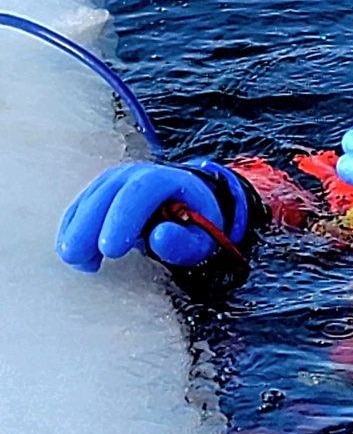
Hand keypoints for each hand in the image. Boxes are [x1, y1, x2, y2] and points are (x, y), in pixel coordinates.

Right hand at [56, 162, 227, 271]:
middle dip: (88, 226)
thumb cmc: (196, 225)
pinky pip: (81, 206)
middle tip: (77, 256)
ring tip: (72, 258)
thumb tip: (160, 238)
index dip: (122, 219)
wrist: (188, 204)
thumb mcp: (201, 238)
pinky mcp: (100, 192)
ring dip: (76, 228)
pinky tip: (71, 251)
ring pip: (89, 199)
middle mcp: (136, 175)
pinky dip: (72, 227)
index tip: (110, 250)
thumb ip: (184, 241)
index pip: (140, 193)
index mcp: (165, 180)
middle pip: (107, 194)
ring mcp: (115, 181)